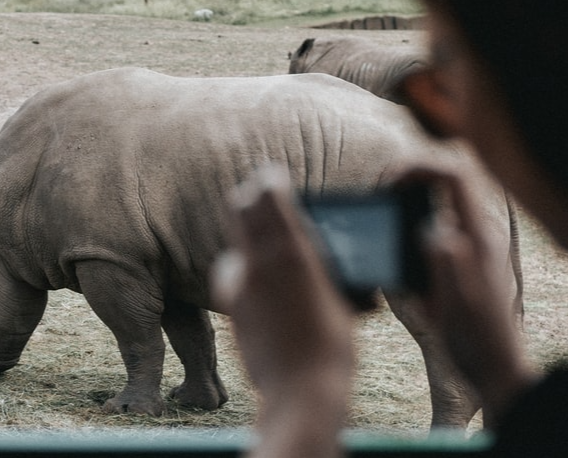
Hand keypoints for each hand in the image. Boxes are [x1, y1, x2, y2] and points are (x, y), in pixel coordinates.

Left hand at [213, 166, 353, 457]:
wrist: (301, 391)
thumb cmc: (333, 346)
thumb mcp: (337, 296)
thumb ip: (317, 266)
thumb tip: (310, 250)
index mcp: (292, 252)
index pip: (269, 196)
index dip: (268, 180)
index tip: (271, 175)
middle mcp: (259, 261)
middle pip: (240, 209)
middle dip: (248, 199)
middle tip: (257, 198)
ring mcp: (240, 284)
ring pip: (234, 244)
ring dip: (245, 237)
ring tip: (262, 246)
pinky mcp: (230, 306)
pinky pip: (232, 275)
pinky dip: (243, 272)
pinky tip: (258, 287)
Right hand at [407, 168, 538, 425]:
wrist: (493, 368)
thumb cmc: (475, 337)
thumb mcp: (455, 300)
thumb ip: (445, 260)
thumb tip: (430, 228)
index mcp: (477, 238)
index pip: (455, 177)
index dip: (421, 167)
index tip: (389, 180)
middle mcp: (475, 235)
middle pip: (446, 182)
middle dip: (411, 176)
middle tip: (380, 190)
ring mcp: (468, 246)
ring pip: (438, 203)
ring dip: (410, 199)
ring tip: (382, 210)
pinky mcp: (459, 261)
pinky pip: (434, 228)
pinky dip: (411, 225)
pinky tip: (393, 246)